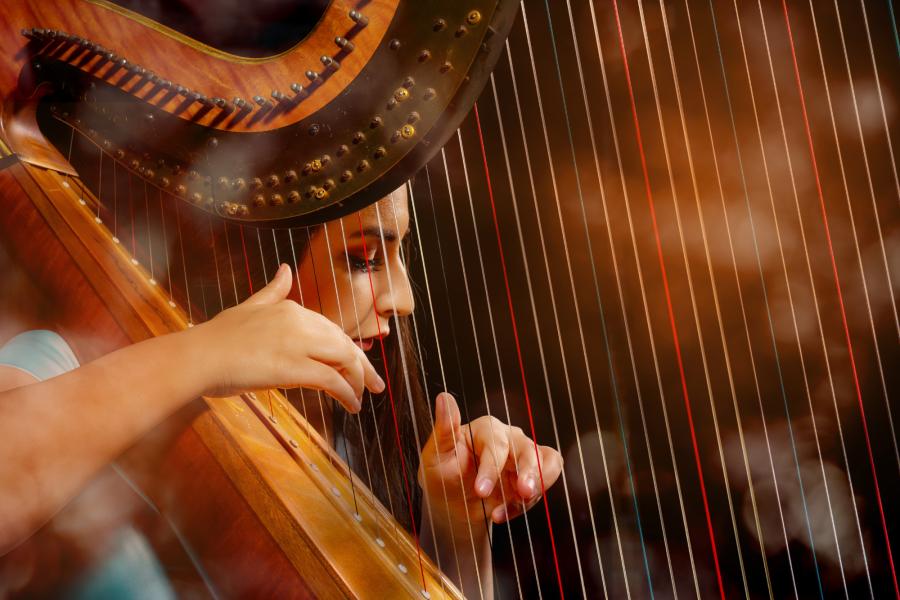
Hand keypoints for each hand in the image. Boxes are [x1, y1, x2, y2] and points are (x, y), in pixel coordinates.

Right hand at [187, 263, 383, 410]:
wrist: (196, 358)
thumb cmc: (216, 338)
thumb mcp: (249, 306)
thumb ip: (272, 291)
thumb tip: (285, 269)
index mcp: (291, 308)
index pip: (331, 330)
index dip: (348, 349)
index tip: (358, 365)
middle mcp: (299, 321)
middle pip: (344, 343)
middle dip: (363, 366)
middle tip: (376, 385)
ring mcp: (297, 343)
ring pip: (344, 359)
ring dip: (358, 381)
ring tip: (361, 399)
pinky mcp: (293, 367)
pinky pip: (332, 379)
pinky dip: (347, 393)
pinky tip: (351, 405)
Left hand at [418, 393, 561, 525]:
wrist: (453, 503)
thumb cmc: (442, 475)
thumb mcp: (435, 456)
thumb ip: (443, 429)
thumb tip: (444, 398)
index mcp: (485, 428)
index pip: (496, 443)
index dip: (492, 467)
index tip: (481, 491)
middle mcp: (508, 437)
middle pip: (527, 449)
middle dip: (527, 473)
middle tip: (522, 494)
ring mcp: (523, 454)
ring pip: (547, 461)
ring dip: (539, 484)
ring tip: (519, 503)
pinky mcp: (534, 473)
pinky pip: (547, 479)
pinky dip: (532, 500)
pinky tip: (507, 512)